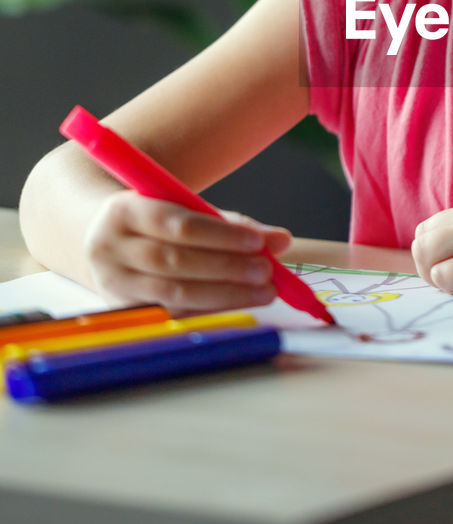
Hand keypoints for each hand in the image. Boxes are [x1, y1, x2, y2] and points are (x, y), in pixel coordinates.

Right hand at [84, 190, 292, 311]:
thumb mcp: (183, 208)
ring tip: (263, 290)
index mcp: (125, 211)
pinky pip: (173, 314)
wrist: (100, 238)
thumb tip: (280, 239)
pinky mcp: (123, 311)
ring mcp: (113, 283)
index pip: (178, 224)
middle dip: (227, 267)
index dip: (221, 235)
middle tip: (266, 270)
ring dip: (226, 294)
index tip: (259, 241)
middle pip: (175, 261)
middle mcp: (110, 248)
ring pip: (174, 293)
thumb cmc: (155, 221)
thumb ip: (231, 224)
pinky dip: (211, 309)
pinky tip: (240, 303)